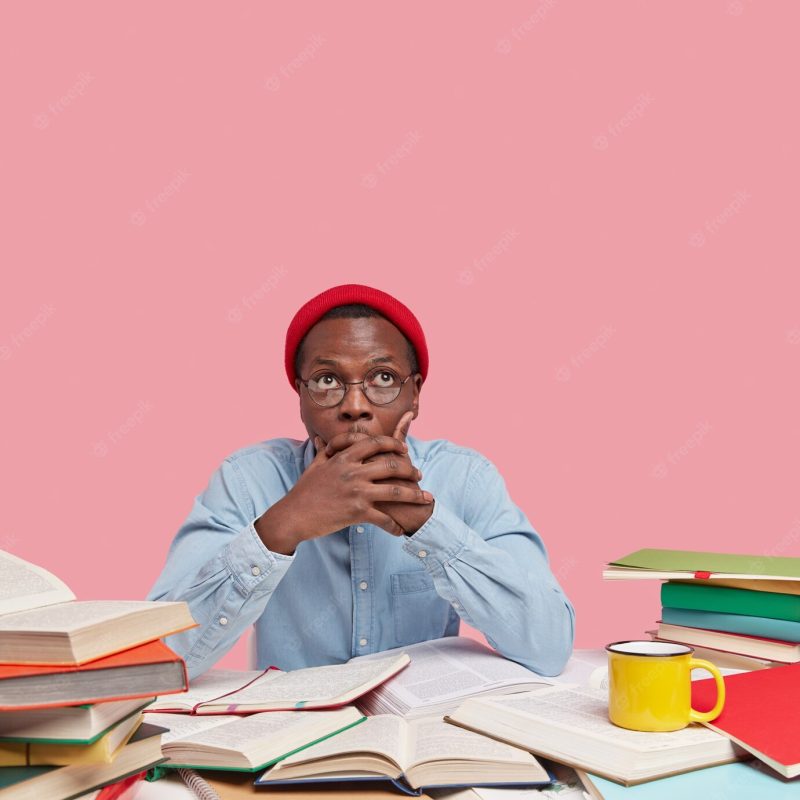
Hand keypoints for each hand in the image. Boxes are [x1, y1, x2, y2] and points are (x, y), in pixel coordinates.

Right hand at [256, 431, 432, 551]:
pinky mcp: (357, 512)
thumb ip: (323, 451)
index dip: (393, 444)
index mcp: (344, 458)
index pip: (375, 443)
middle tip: (418, 474)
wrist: (293, 515)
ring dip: (414, 494)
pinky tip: (401, 530)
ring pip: (395, 491)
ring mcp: (357, 492)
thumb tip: (320, 439)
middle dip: (410, 469)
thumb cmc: (303, 491)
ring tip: (424, 497)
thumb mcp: (314, 466)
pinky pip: (383, 519)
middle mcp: (353, 472)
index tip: (404, 449)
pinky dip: (395, 526)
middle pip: (391, 465)